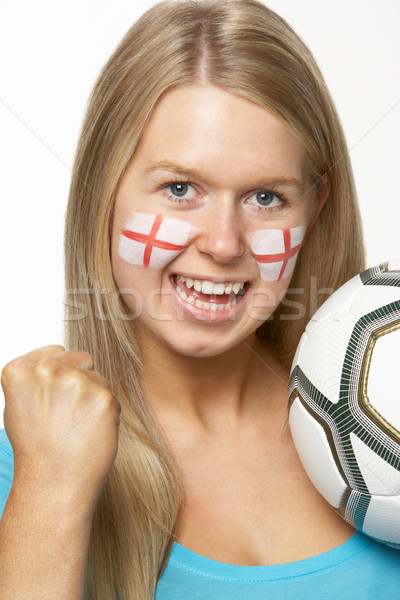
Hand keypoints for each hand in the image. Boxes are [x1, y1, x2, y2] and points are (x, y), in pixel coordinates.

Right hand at [1, 345, 120, 511]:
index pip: (55, 351)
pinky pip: (111, 397)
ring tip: (75, 428)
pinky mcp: (103, 398)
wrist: (53, 484)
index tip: (51, 400)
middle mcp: (47, 370)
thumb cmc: (36, 449)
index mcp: (20, 370)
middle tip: (65, 418)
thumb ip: (34, 377)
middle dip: (79, 382)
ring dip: (93, 399)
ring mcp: (77, 382)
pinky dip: (106, 415)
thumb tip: (57, 357)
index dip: (58, 376)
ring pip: (98, 379)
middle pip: (80, 360)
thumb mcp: (18, 405)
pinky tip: (90, 434)